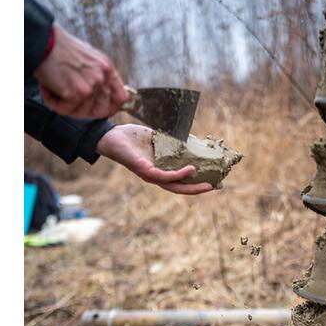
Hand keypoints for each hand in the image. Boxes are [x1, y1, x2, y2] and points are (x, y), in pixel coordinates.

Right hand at [33, 25, 127, 118]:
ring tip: (54, 87)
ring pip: (80, 113)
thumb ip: (98, 76)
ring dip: (64, 104)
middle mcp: (102, 77)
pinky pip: (64, 110)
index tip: (98, 110)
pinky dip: (52, 101)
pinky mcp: (75, 93)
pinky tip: (47, 87)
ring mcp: (90, 86)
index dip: (111, 108)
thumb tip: (102, 97)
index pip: (120, 98)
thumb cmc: (61, 50)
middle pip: (100, 111)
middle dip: (82, 109)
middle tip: (67, 98)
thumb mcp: (89, 59)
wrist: (43, 41)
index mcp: (107, 68)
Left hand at [97, 124, 212, 195]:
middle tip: (213, 187)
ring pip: (175, 186)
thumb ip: (172, 140)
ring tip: (207, 184)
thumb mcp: (157, 137)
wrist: (111, 136)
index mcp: (159, 169)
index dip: (194, 182)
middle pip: (180, 187)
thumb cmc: (132, 136)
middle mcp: (156, 175)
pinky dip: (179, 174)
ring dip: (192, 186)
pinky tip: (190, 169)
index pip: (179, 180)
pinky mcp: (145, 171)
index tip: (210, 180)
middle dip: (197, 189)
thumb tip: (191, 138)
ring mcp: (151, 175)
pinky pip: (165, 176)